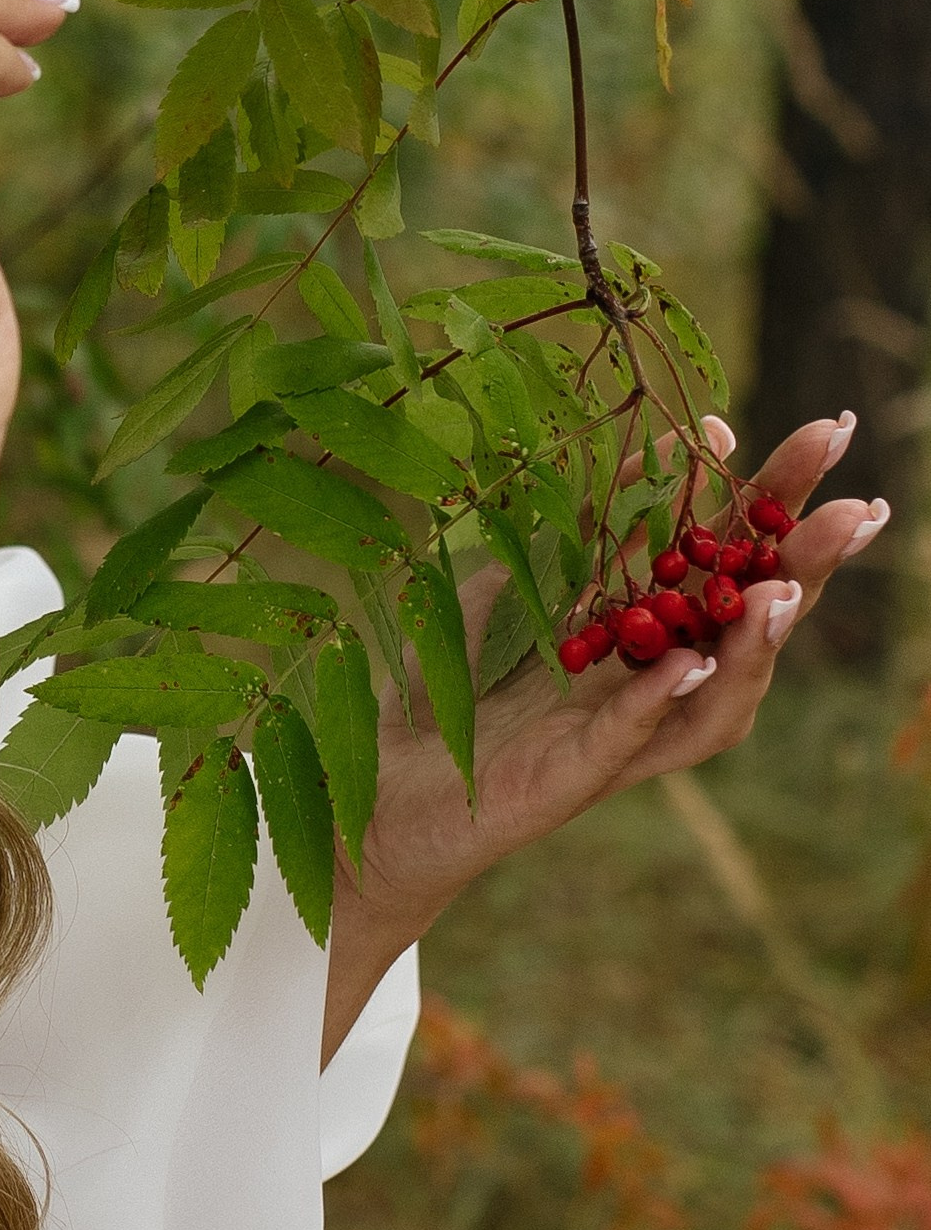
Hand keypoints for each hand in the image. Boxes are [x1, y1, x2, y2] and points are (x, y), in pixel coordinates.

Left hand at [323, 411, 887, 1051]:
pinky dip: (660, 702)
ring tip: (788, 590)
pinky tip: (689, 662)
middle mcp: (645, 692)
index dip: (775, 504)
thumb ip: (571, 536)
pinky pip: (626, 741)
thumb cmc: (438, 695)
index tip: (822, 433)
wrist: (372, 796)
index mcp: (638, 636)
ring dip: (758, 647)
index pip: (725, 560)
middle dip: (805, 566)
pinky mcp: (566, 783)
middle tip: (858, 503)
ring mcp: (614, 743)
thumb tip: (649, 452)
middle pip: (748, 626)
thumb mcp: (503, 591)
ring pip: (714, 701)